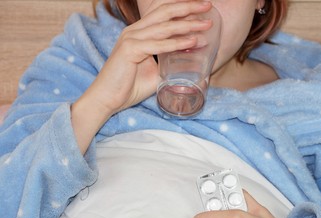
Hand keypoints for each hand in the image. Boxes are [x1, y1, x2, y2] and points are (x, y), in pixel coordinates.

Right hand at [83, 0, 212, 115]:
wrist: (107, 100)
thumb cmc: (129, 87)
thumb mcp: (155, 73)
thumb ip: (169, 65)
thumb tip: (188, 65)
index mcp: (139, 33)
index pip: (163, 13)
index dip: (182, 8)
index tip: (202, 7)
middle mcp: (134, 31)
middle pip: (164, 12)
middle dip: (188, 7)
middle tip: (208, 5)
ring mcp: (131, 39)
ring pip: (164, 26)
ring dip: (187, 24)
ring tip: (205, 24)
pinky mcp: (129, 50)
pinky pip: (157, 45)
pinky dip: (175, 43)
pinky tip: (191, 41)